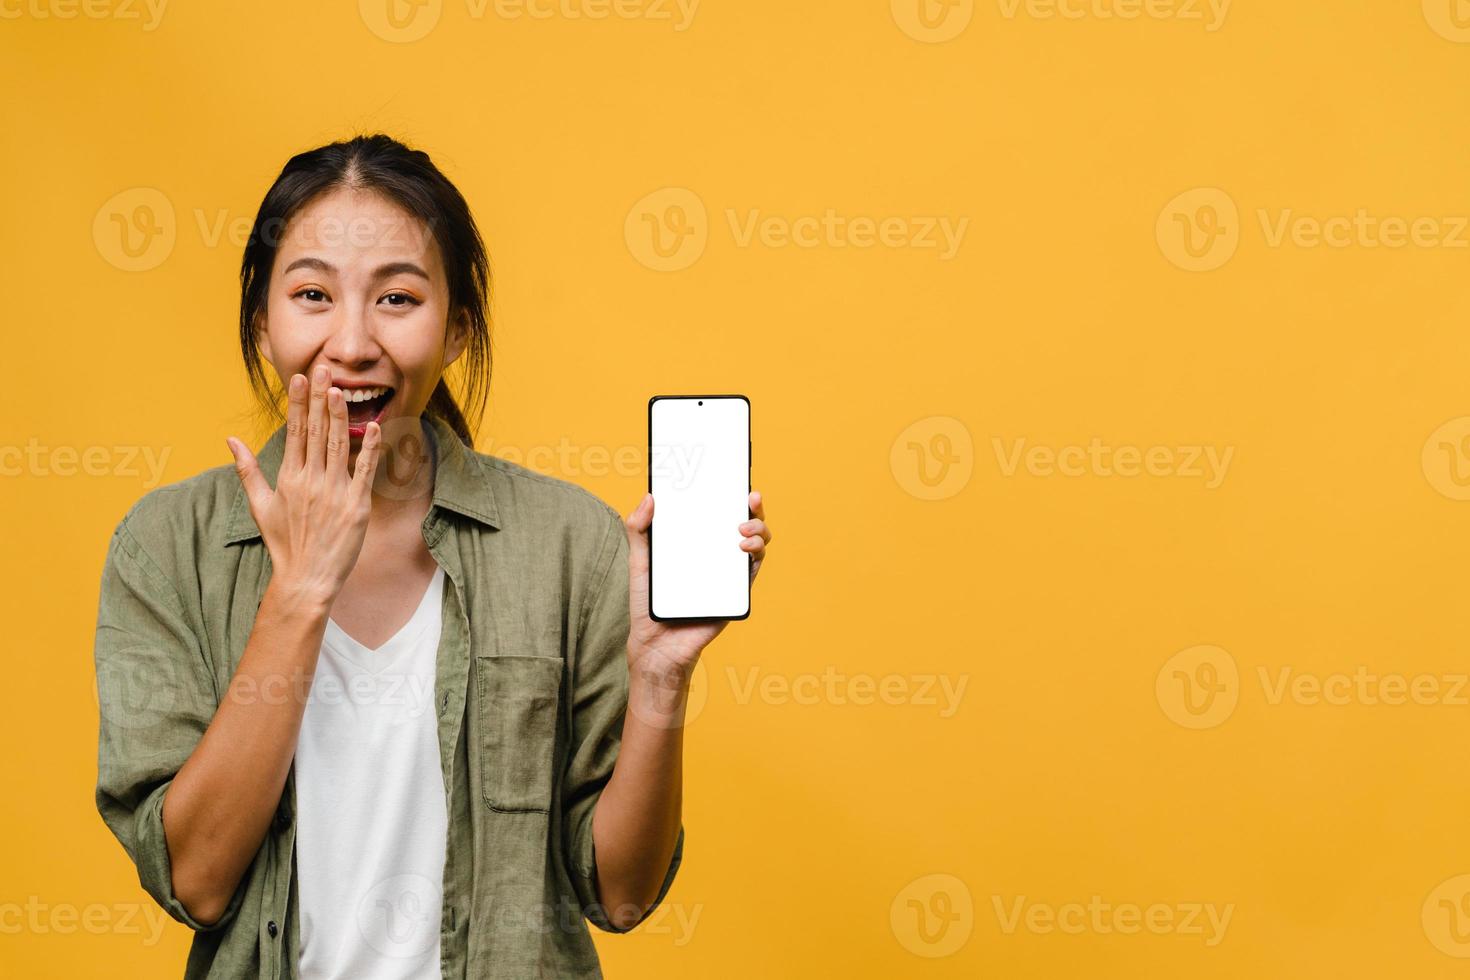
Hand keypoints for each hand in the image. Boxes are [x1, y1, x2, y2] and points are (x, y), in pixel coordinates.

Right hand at [226, 365, 382, 608]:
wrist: (306, 579)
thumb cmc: (284, 543)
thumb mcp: (260, 505)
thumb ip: (247, 470)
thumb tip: (231, 440)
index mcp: (289, 478)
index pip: (295, 431)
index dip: (299, 403)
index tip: (302, 378)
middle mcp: (310, 481)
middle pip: (317, 432)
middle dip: (320, 398)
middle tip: (325, 369)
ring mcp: (335, 493)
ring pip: (339, 446)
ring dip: (341, 416)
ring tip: (342, 389)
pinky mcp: (357, 506)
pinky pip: (365, 471)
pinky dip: (370, 448)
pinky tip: (373, 426)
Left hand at [623, 490, 770, 679]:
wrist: (656, 647)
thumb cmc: (648, 605)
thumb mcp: (639, 562)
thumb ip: (639, 530)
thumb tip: (649, 497)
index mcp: (696, 544)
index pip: (717, 513)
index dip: (729, 494)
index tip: (733, 476)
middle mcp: (716, 555)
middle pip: (744, 523)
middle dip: (754, 507)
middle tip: (748, 497)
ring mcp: (727, 573)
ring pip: (756, 544)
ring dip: (759, 528)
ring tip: (743, 528)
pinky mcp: (734, 593)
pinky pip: (752, 571)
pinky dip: (755, 555)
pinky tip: (744, 547)